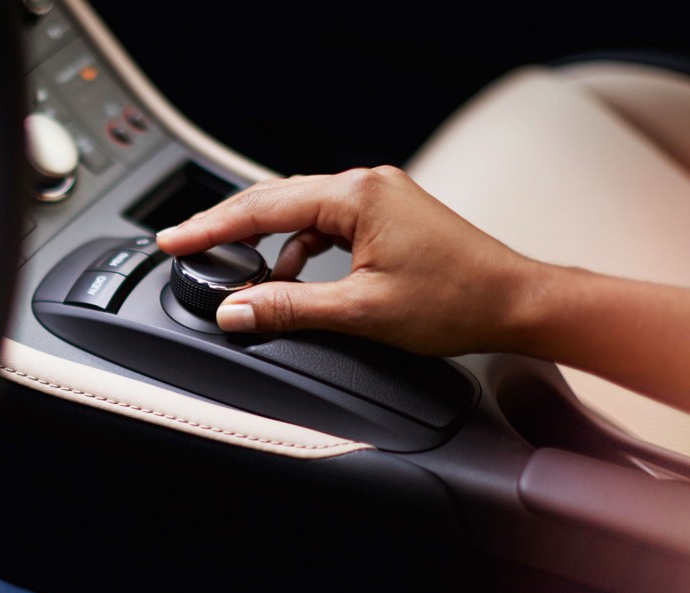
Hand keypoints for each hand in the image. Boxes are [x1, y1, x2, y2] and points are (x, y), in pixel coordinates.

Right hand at [157, 166, 689, 411]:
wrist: (517, 302)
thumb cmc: (457, 301)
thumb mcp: (360, 310)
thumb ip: (289, 307)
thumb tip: (236, 309)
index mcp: (356, 195)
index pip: (262, 207)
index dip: (210, 227)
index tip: (173, 239)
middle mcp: (367, 184)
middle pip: (275, 198)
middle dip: (227, 225)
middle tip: (185, 244)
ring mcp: (379, 197)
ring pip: (299, 210)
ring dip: (265, 239)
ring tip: (238, 269)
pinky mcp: (388, 215)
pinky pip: (325, 221)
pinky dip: (299, 245)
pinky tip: (291, 272)